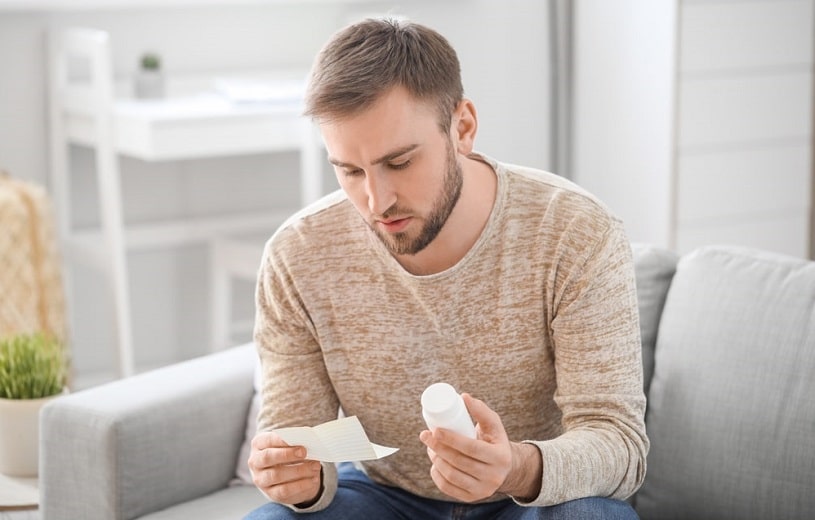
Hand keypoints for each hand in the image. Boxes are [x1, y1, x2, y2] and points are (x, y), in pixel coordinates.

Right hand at [247, 431, 322, 505]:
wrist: (286, 474)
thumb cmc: (288, 453)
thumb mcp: (288, 445)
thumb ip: (295, 442)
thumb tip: (308, 443)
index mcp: (258, 444)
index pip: (267, 440)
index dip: (281, 440)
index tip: (296, 439)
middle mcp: (255, 462)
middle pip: (267, 457)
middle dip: (287, 454)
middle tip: (304, 452)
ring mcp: (261, 479)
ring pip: (276, 475)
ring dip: (298, 471)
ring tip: (314, 467)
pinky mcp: (271, 493)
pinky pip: (284, 490)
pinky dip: (301, 485)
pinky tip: (312, 480)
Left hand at [419, 393, 541, 501]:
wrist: (504, 469)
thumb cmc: (494, 441)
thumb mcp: (493, 425)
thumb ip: (481, 410)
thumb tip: (463, 396)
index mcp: (500, 457)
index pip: (471, 448)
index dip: (451, 439)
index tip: (435, 429)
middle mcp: (493, 477)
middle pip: (459, 462)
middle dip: (438, 448)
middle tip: (425, 435)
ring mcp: (483, 490)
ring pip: (452, 475)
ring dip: (436, 460)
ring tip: (430, 448)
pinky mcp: (472, 498)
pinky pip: (448, 488)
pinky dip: (437, 475)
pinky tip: (434, 464)